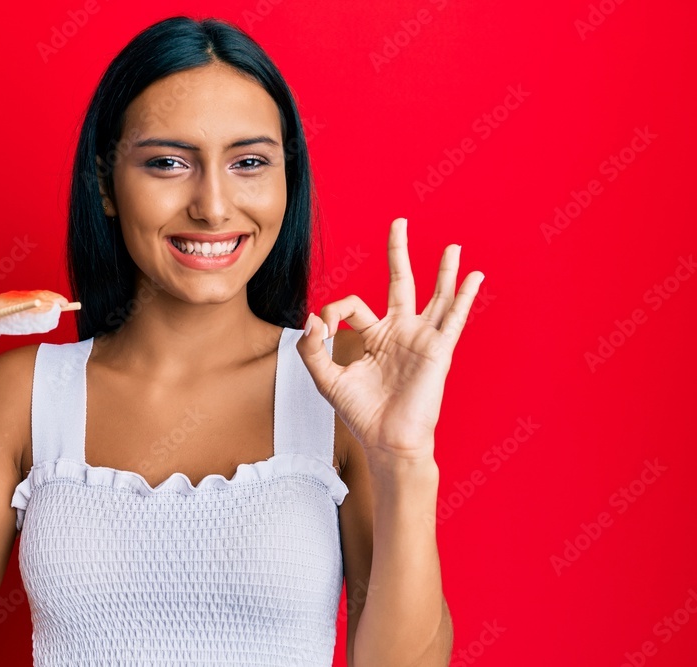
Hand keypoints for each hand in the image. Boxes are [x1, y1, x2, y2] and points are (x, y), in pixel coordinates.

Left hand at [296, 218, 483, 465]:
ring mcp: (422, 340)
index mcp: (374, 336)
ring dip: (444, 271)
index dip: (332, 311)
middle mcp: (400, 333)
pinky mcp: (438, 351)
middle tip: (398, 222)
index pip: (352, 305)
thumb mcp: (326, 379)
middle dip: (398, 252)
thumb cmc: (361, 414)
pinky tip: (475, 278)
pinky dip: (465, 297)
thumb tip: (313, 318)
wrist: (387, 442)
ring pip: (436, 296)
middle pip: (400, 282)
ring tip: (453, 247)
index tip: (324, 329)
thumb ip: (313, 349)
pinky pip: (454, 319)